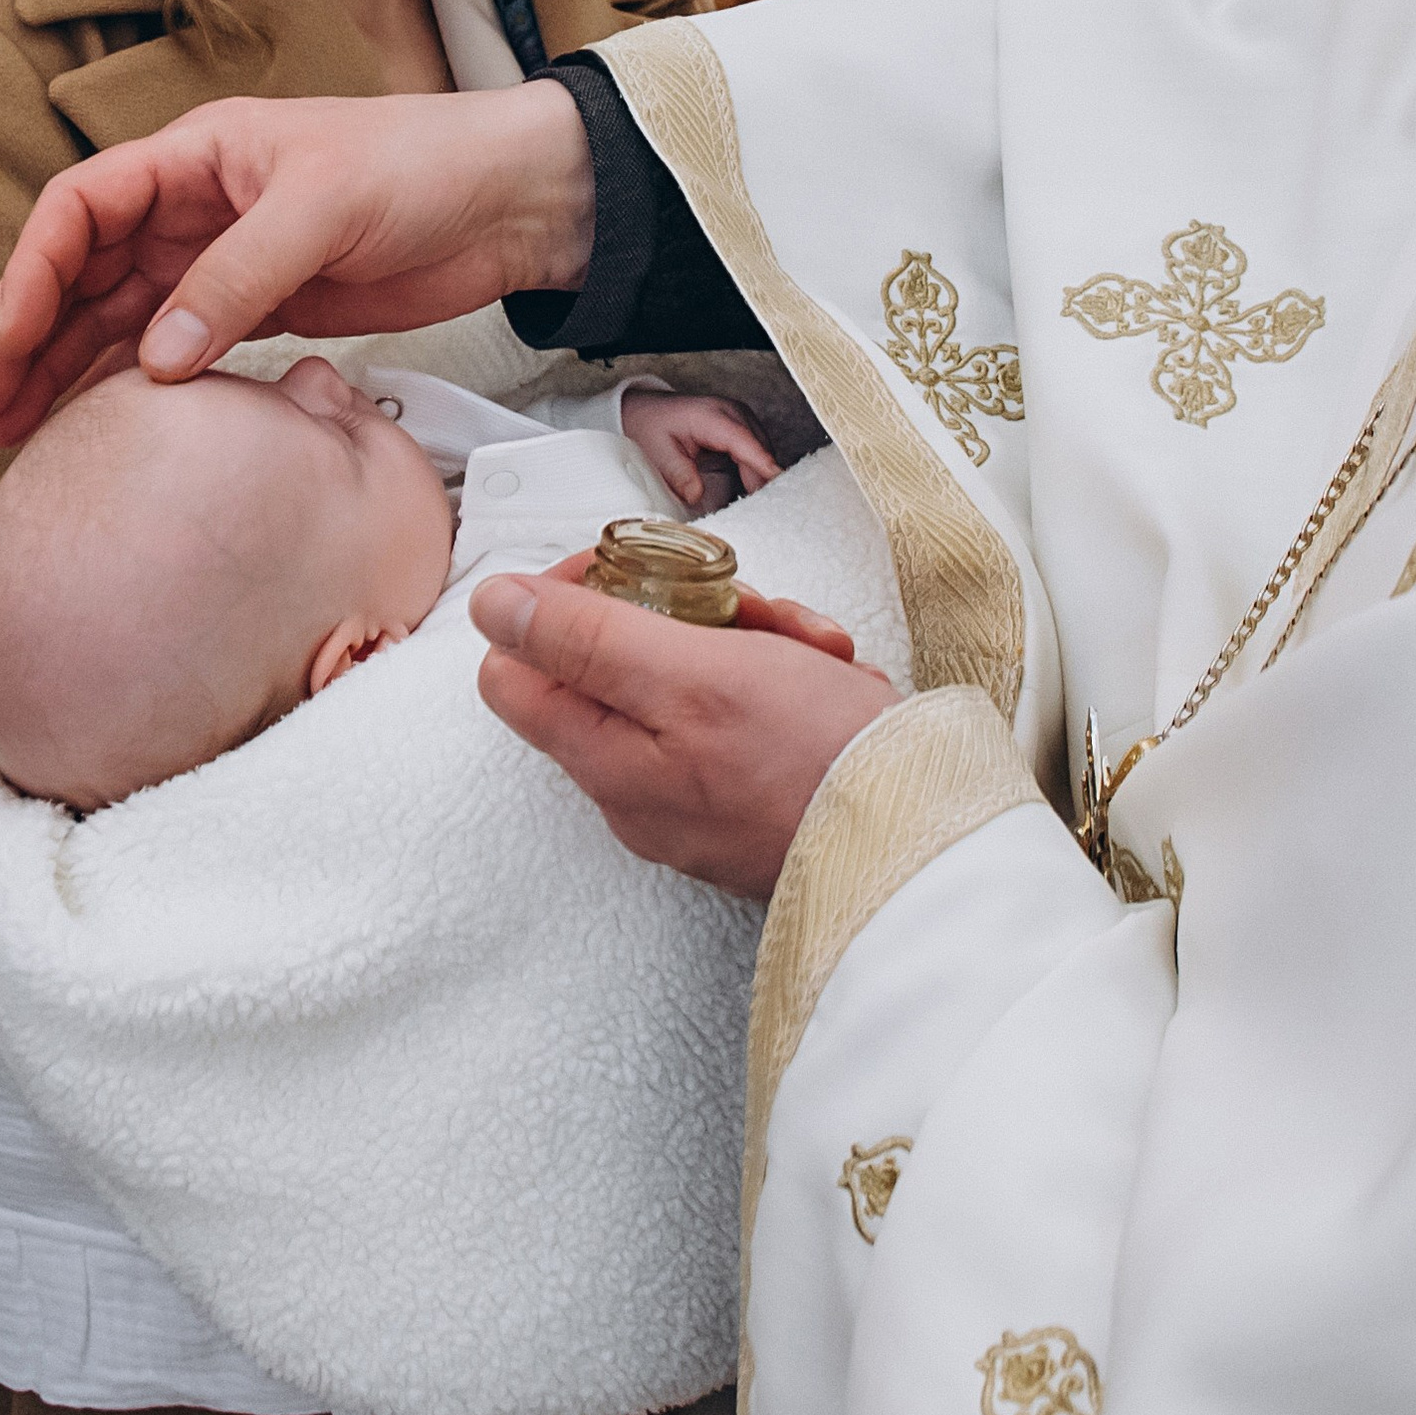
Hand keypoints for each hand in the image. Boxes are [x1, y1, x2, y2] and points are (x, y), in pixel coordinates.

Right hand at [0, 83, 595, 446]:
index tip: (5, 344)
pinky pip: (176, 347)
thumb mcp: (323, 209)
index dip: (31, 275)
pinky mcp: (264, 307)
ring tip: (18, 433)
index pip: (79, 209)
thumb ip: (238, 280)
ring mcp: (225, 260)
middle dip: (29, 335)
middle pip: (82, 270)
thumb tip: (156, 360)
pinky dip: (133, 383)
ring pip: (120, 317)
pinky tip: (98, 425)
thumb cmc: (423, 166)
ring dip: (67, 368)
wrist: (511, 202)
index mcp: (194, 156)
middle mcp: (194, 206)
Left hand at [475, 566, 893, 899]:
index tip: (631, 575)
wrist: (923, 840)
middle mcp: (635, 792)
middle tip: (753, 611)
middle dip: (686, 616)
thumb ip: (587, 639)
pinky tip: (832, 682)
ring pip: (689, 683)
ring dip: (752, 644)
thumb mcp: (695, 672)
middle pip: (614, 666)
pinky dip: (784, 685)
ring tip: (812, 649)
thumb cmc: (815, 760)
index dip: (564, 602)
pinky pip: (741, 722)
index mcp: (605, 760)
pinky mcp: (748, 804)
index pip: (518, 667)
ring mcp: (692, 802)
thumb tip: (492, 606)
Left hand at [618, 386, 778, 506]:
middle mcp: (733, 413)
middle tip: (762, 513)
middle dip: (764, 479)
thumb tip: (696, 495)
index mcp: (711, 415)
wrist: (649, 411)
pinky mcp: (744, 428)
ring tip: (758, 507)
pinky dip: (757, 472)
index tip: (777, 482)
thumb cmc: (653, 427)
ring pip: (763, 452)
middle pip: (759, 449)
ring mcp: (742, 419)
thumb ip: (678, 473)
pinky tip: (752, 492)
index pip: (743, 440)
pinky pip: (758, 453)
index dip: (761, 462)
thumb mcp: (657, 451)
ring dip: (762, 477)